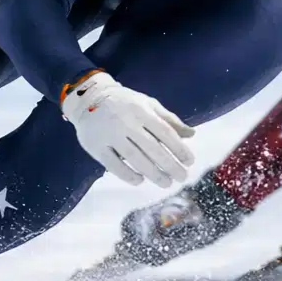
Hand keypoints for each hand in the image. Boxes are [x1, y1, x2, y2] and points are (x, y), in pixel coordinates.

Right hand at [62, 71, 194, 187]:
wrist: (89, 97)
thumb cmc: (125, 103)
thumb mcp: (148, 104)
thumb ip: (169, 120)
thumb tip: (192, 134)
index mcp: (141, 110)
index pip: (165, 133)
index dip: (179, 149)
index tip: (190, 162)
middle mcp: (126, 122)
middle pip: (152, 148)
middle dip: (170, 165)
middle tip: (182, 177)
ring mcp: (110, 135)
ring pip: (135, 158)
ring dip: (153, 173)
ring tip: (166, 183)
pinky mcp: (96, 147)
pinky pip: (114, 165)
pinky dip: (128, 175)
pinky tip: (140, 180)